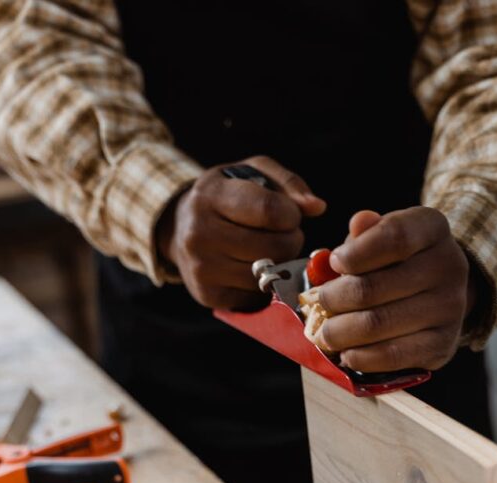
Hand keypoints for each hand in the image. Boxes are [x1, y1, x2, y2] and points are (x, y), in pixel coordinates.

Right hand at [158, 156, 324, 309]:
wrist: (179, 228)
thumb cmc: (225, 197)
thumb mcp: (252, 173)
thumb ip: (288, 183)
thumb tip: (317, 207)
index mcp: (210, 195)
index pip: (269, 211)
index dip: (291, 215)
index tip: (290, 215)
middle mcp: (199, 233)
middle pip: (272, 247)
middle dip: (290, 241)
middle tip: (284, 235)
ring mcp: (202, 268)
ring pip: (266, 275)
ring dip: (280, 265)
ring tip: (270, 250)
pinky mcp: (209, 295)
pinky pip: (255, 295)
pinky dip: (263, 284)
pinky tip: (253, 268)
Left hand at [317, 208, 475, 372]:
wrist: (439, 295)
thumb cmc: (399, 262)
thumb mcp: (382, 237)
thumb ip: (366, 234)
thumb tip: (358, 225)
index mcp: (432, 229)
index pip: (394, 237)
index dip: (355, 254)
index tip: (334, 263)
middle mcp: (449, 266)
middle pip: (374, 288)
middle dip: (334, 299)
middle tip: (318, 304)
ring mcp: (450, 308)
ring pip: (377, 324)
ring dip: (340, 332)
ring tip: (326, 332)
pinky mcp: (442, 344)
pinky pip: (392, 355)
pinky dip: (361, 357)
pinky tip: (347, 353)